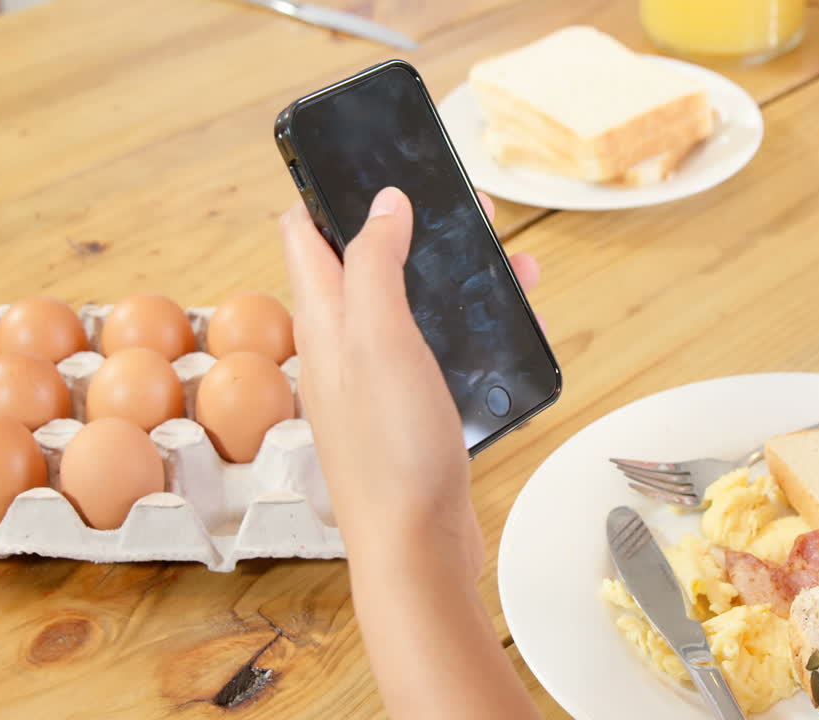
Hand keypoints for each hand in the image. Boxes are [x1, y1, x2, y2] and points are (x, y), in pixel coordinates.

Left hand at [280, 187, 539, 580]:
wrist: (415, 546)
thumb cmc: (390, 449)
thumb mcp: (380, 337)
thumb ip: (375, 263)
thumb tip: (383, 203)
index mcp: (324, 318)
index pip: (305, 235)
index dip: (331, 193)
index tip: (373, 165)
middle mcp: (344, 345)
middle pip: (370, 264)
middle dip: (415, 230)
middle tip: (467, 213)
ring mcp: (378, 380)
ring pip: (414, 307)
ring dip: (456, 281)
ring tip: (513, 271)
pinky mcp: (412, 412)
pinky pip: (440, 353)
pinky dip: (472, 333)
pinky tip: (510, 335)